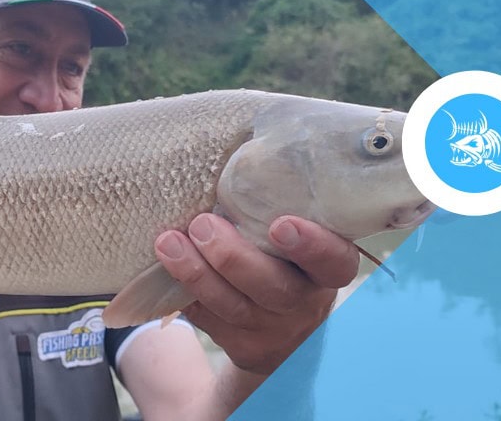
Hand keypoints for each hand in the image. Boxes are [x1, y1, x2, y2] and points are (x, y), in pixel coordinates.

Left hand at [154, 213, 357, 374]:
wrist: (280, 331)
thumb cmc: (281, 261)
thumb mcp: (293, 242)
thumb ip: (275, 211)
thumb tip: (235, 154)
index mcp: (327, 270)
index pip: (334, 261)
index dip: (312, 246)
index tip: (281, 223)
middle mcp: (306, 303)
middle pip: (275, 288)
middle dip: (233, 256)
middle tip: (202, 224)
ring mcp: (275, 330)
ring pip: (234, 307)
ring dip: (196, 273)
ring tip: (169, 242)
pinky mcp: (243, 347)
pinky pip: (209, 320)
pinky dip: (185, 293)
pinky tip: (166, 268)